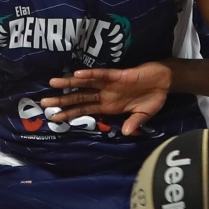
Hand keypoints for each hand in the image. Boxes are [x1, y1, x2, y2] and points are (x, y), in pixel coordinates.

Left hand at [43, 63, 172, 134]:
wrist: (165, 81)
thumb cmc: (153, 98)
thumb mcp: (144, 115)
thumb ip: (134, 122)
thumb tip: (126, 132)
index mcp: (108, 107)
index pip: (83, 111)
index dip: (68, 114)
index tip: (53, 118)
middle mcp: (104, 95)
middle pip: (79, 98)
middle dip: (61, 100)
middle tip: (43, 103)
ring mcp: (109, 85)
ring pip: (85, 85)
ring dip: (69, 84)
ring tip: (52, 83)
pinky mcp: (117, 75)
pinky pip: (101, 75)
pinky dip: (90, 75)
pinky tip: (77, 75)